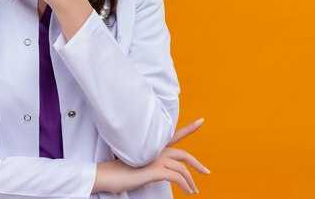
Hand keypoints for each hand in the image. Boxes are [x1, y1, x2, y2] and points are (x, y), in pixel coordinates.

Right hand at [93, 118, 209, 194]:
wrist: (108, 175)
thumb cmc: (120, 171)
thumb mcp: (138, 164)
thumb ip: (151, 163)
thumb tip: (160, 172)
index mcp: (153, 146)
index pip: (174, 135)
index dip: (189, 128)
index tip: (201, 121)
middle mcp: (156, 149)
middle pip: (183, 154)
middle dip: (197, 164)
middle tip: (206, 172)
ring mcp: (156, 159)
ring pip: (182, 168)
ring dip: (191, 181)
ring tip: (194, 191)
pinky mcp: (155, 170)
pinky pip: (177, 178)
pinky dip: (185, 185)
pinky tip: (187, 191)